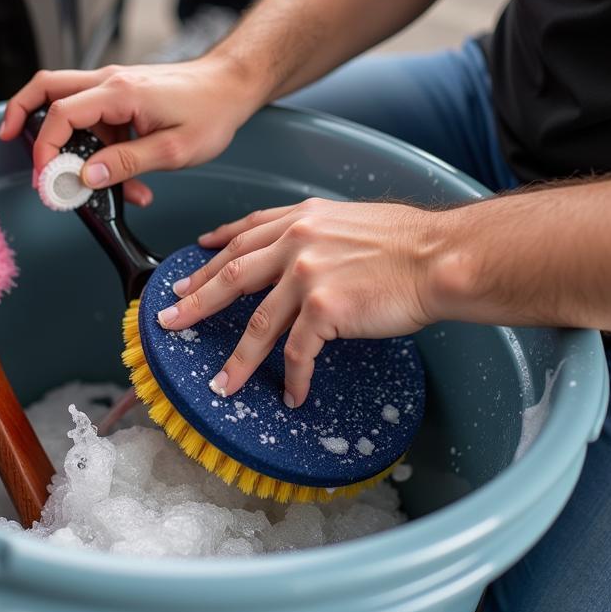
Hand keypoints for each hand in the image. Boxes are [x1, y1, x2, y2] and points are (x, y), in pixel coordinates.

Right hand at [0, 58, 261, 205]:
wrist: (234, 85)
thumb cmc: (211, 111)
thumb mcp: (172, 149)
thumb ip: (126, 164)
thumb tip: (86, 177)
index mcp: (118, 92)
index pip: (60, 115)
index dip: (45, 149)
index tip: (48, 179)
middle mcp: (110, 81)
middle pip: (46, 88)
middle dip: (21, 114)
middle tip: (9, 140)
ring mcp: (115, 85)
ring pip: (69, 105)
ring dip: (72, 145)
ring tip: (91, 183)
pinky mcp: (123, 95)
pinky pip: (96, 119)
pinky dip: (97, 147)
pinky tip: (122, 177)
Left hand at [155, 198, 436, 406]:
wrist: (441, 257)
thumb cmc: (410, 242)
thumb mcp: (353, 219)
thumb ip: (320, 233)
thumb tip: (309, 253)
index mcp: (302, 218)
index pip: (245, 233)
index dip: (215, 249)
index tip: (196, 260)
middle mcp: (295, 241)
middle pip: (231, 275)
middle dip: (195, 300)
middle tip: (170, 318)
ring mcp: (306, 274)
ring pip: (255, 324)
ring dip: (237, 359)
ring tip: (221, 382)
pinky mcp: (323, 308)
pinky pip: (298, 352)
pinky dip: (293, 377)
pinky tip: (292, 393)